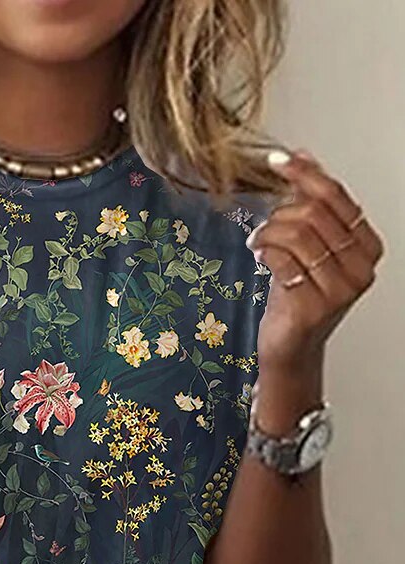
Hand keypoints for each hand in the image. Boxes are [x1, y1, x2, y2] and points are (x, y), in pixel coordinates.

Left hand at [249, 149, 383, 375]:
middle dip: (280, 213)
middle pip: (314, 214)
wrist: (290, 344)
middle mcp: (360, 268)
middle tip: (265, 227)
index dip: (304, 174)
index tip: (278, 161)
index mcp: (366, 246)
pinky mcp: (313, 307)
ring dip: (269, 233)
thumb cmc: (299, 295)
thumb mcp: (308, 244)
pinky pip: (283, 262)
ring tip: (258, 243)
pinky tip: (260, 257)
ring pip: (297, 235)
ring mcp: (339, 290)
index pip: (336, 197)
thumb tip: (303, 156)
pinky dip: (265, 253)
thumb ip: (310, 202)